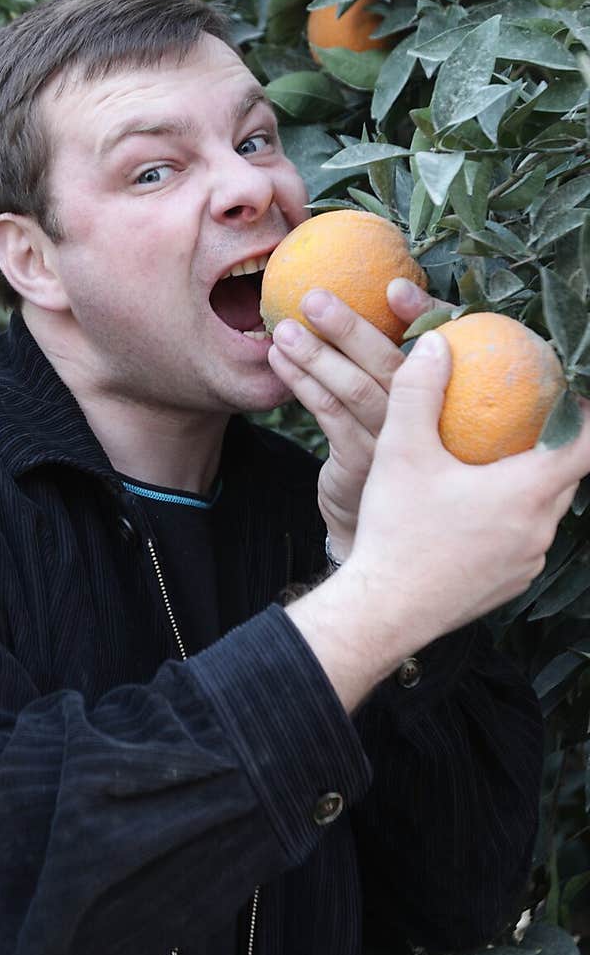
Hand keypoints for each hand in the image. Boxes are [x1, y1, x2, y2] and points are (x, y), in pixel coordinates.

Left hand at [266, 276, 446, 559]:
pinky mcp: (363, 463)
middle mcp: (429, 416)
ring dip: (315, 356)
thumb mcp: (393, 395)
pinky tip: (279, 363)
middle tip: (313, 297)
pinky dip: (303, 385)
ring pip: (355, 390)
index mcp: (445, 388)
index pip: (442, 343)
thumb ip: (384, 351)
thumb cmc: (384, 438)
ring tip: (282, 330)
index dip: (423, 314)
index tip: (393, 287)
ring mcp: (398, 442)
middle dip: (350, 327)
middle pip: (391, 364)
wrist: (378, 518)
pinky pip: (331, 416)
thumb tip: (344, 293)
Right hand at [347, 329, 589, 649]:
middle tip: (531, 421)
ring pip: (543, 511)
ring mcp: (527, 561)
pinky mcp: (509, 583)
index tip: (576, 394)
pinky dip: (510, 519)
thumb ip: (419, 392)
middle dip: (556, 447)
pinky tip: (472, 511)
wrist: (384, 611)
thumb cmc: (398, 530)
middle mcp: (539, 528)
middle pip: (565, 477)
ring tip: (498, 464)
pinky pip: (523, 540)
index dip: (586, 415)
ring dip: (529, 485)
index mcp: (527, 491)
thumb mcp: (402, 451)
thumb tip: (435, 344)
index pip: (585, 444)